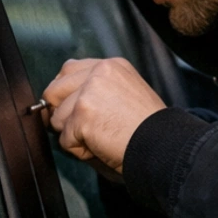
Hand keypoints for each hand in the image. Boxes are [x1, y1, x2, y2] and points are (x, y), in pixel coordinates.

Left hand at [42, 58, 166, 174]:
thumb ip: (96, 91)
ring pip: (57, 118)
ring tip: (101, 139)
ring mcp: (89, 92)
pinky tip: (102, 147)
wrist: (163, 145)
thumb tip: (55, 108)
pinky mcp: (83, 114)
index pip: (69, 71)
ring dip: (73, 136)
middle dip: (61, 114)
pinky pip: (64, 140)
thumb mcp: (126, 96)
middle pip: (54, 90)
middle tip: (83, 130)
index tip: (77, 111)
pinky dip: (79, 151)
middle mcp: (99, 72)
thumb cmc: (149, 130)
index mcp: (112, 66)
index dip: (66, 95)